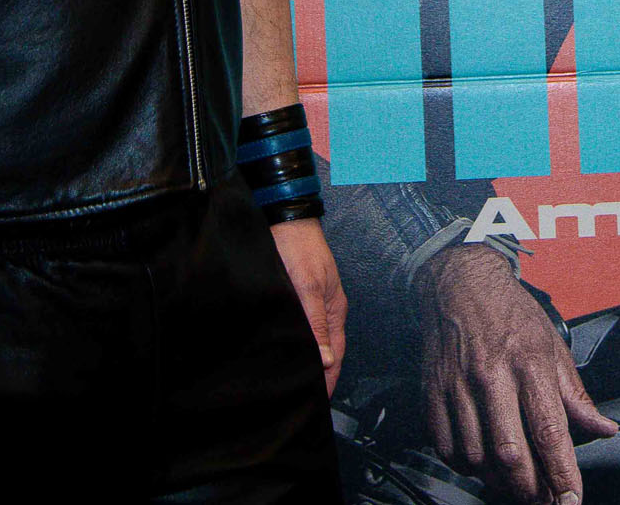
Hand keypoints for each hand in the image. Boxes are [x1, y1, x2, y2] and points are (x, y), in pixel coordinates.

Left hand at [272, 216, 348, 393]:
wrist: (285, 219)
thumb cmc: (299, 247)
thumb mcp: (307, 288)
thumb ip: (316, 324)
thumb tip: (325, 360)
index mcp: (335, 310)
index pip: (335, 354)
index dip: (329, 379)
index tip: (320, 401)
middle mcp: (326, 309)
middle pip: (326, 350)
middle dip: (320, 375)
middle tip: (307, 398)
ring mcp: (313, 302)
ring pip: (313, 340)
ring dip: (309, 360)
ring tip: (298, 380)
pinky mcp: (298, 295)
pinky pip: (302, 327)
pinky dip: (298, 343)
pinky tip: (288, 349)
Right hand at [413, 244, 619, 504]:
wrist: (459, 283)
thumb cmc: (509, 313)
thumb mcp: (553, 346)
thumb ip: (576, 395)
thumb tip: (604, 428)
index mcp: (529, 364)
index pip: (549, 432)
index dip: (561, 474)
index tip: (570, 500)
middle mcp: (492, 376)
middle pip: (511, 454)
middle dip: (530, 489)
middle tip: (543, 499)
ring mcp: (458, 386)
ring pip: (477, 456)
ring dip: (498, 481)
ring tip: (515, 482)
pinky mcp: (433, 392)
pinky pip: (446, 447)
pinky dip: (465, 466)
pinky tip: (481, 462)